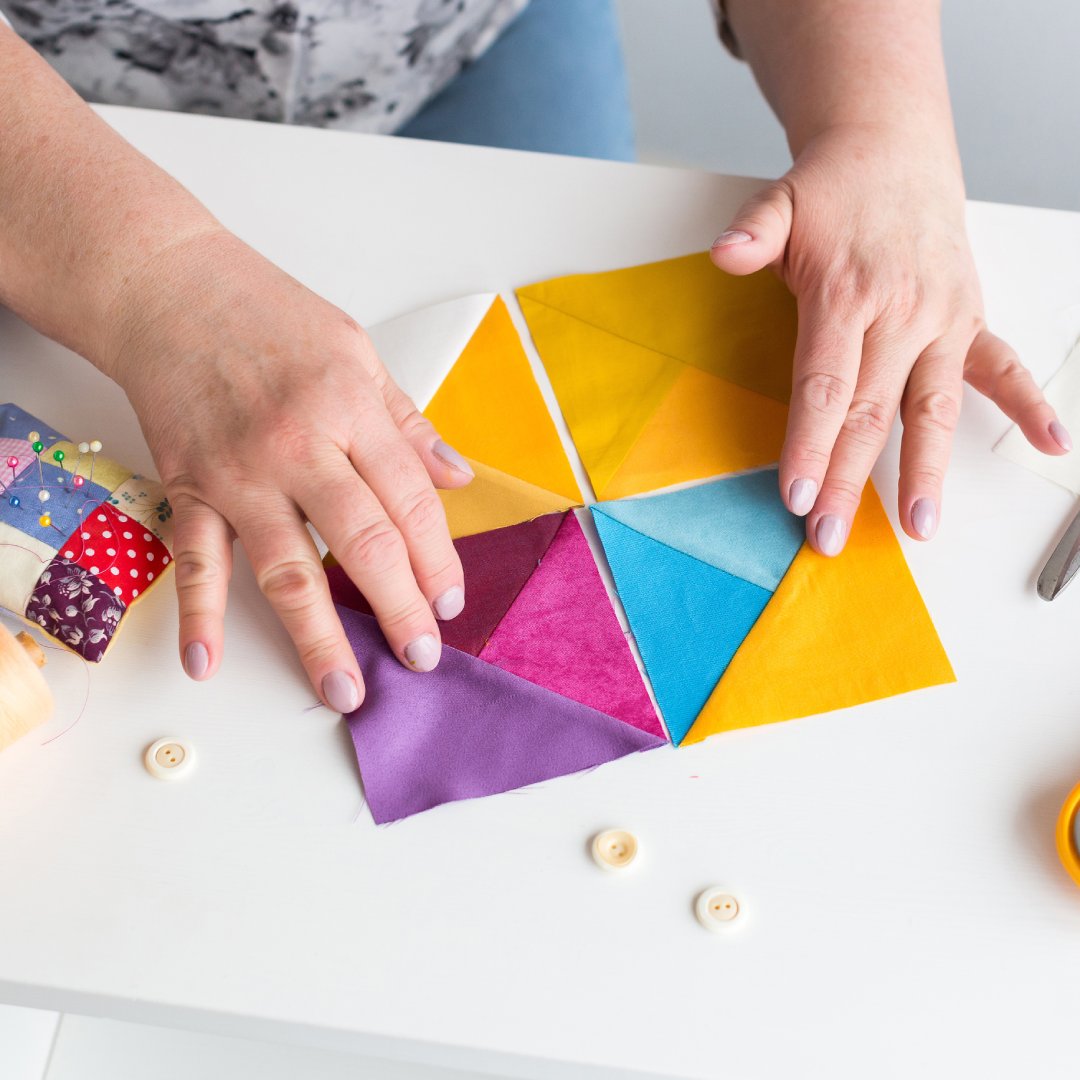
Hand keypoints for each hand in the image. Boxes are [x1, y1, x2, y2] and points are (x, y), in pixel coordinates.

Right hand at [105, 230, 472, 710]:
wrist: (167, 287)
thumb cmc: (266, 313)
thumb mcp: (358, 352)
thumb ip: (407, 423)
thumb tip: (457, 474)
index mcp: (352, 409)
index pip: (411, 503)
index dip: (439, 559)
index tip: (450, 603)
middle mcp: (300, 447)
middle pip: (363, 545)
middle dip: (399, 608)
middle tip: (422, 658)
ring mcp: (240, 473)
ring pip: (287, 569)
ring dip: (318, 637)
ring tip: (346, 689)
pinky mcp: (188, 486)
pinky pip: (195, 560)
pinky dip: (198, 614)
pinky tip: (207, 663)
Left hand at [710, 123, 1069, 554]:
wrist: (893, 148)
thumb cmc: (831, 190)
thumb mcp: (781, 202)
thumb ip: (753, 233)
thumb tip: (723, 255)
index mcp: (846, 292)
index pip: (824, 385)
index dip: (809, 444)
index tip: (795, 496)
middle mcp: (901, 312)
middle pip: (871, 412)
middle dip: (848, 481)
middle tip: (828, 538)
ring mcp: (942, 319)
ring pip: (934, 407)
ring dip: (927, 470)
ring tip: (921, 526)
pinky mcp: (970, 318)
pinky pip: (1003, 366)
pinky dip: (1028, 403)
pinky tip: (1052, 443)